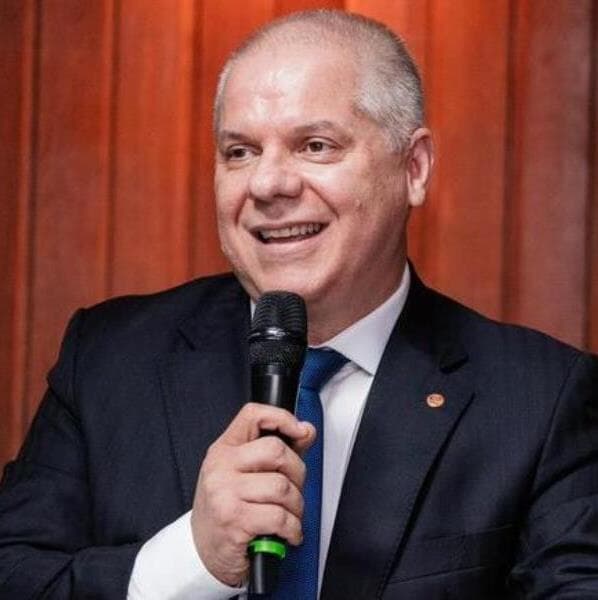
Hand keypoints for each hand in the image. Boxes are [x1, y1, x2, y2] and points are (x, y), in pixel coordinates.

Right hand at [190, 402, 315, 586]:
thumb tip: (306, 431)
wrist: (200, 552)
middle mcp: (221, 467)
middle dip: (298, 472)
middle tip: (295, 487)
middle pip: (276, 450)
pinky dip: (293, 528)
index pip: (253, 415)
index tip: (300, 431)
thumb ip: (277, 451)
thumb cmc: (226, 509)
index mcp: (224, 450)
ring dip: (296, 505)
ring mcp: (225, 493)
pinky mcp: (234, 521)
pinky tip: (287, 531)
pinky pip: (280, 517)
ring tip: (289, 514)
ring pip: (282, 486)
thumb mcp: (244, 473)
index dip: (282, 418)